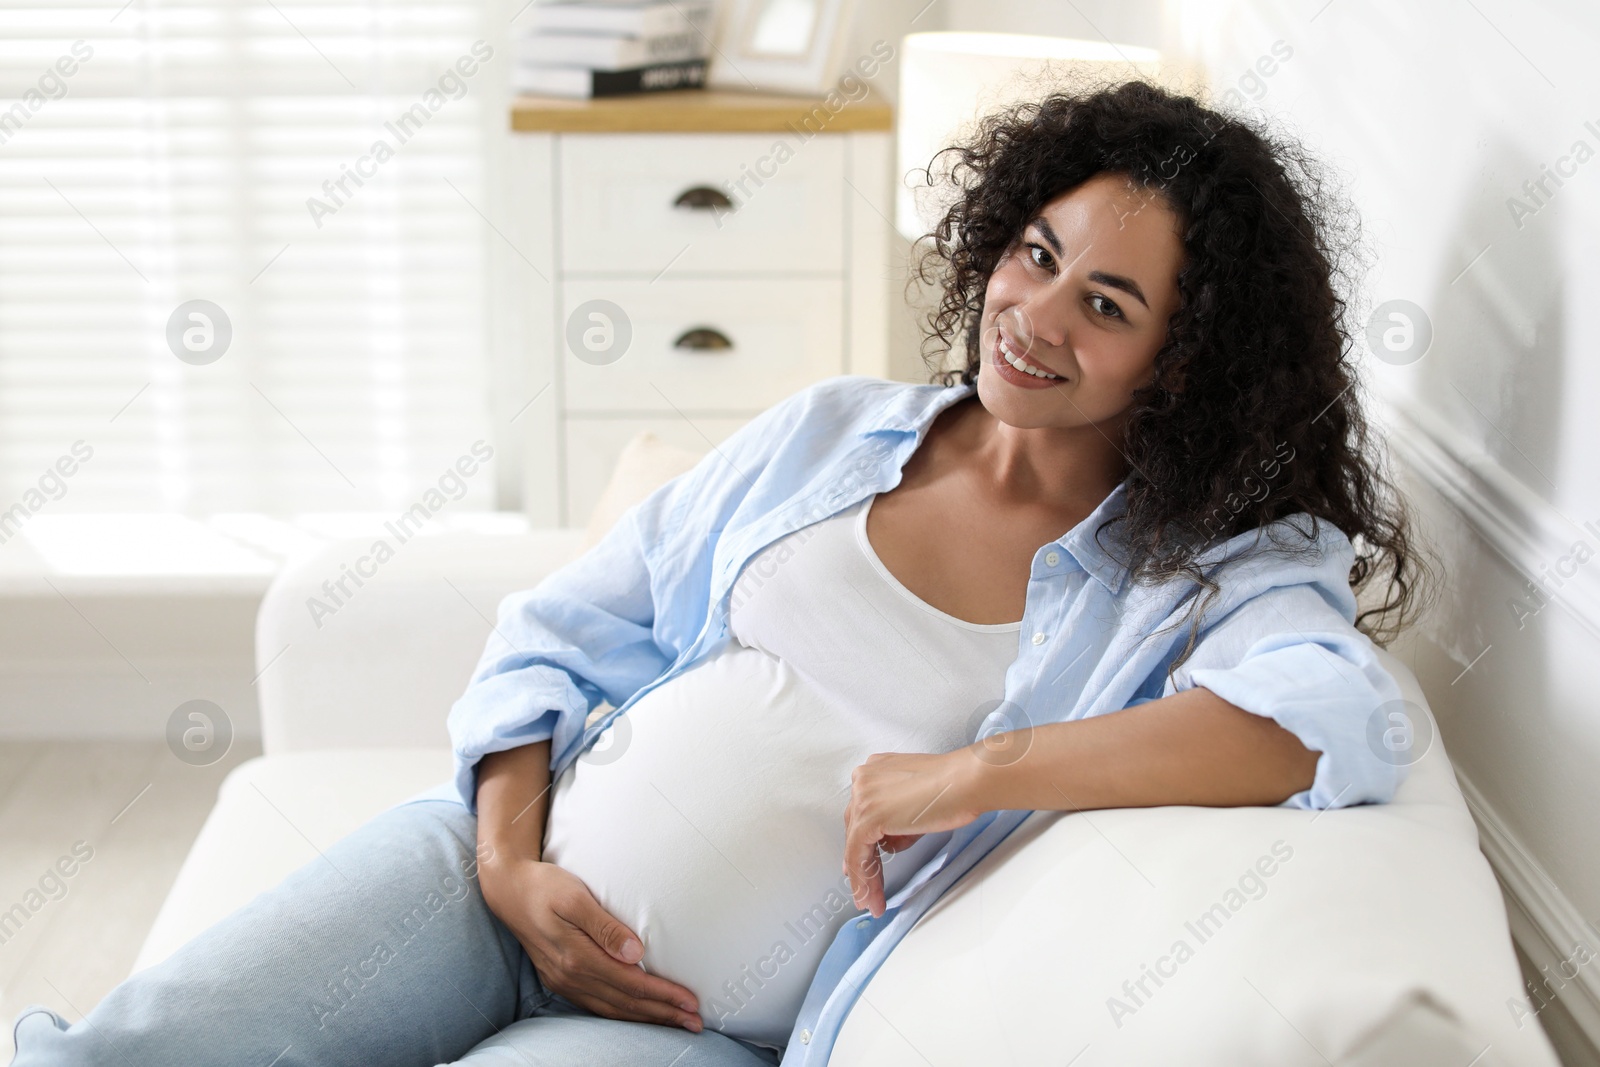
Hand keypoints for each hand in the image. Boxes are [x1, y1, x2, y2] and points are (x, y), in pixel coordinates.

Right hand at [480, 853, 702, 1031]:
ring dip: (646, 1018)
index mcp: (577, 958)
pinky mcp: (560, 979)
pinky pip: (597, 1006)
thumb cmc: (546, 886)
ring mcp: (563, 981)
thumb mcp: (576, 897)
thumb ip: (605, 927)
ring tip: (675, 1022)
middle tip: (695, 1022)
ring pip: (612, 1010)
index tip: (690, 1001)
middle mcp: (570, 976)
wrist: (508, 891)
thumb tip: (636, 953)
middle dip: (662, 1014)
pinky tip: (638, 1014)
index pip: (631, 984)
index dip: (663, 996)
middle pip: (625, 1003)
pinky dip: (623, 1013)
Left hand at [842, 750, 986, 918]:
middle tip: (870, 888)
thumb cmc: (954, 788)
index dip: (866, 843)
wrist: (965, 782)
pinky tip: (870, 897)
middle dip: (866, 863)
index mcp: (875, 769)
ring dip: (865, 878)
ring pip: (855, 846)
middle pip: (856, 829)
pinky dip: (863, 880)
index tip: (868, 863)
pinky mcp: (868, 817)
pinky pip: (858, 856)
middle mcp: (863, 779)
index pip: (864, 813)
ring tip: (872, 901)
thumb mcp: (916, 798)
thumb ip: (897, 814)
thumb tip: (888, 840)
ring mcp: (863, 797)